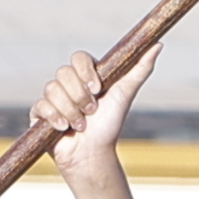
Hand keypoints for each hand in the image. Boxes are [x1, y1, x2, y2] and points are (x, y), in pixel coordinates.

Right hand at [27, 48, 147, 159]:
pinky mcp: (40, 114)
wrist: (94, 155)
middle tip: (91, 112)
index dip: (85, 71)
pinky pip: (40, 106)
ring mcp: (53, 98)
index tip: (98, 88)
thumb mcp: (125, 94)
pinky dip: (54, 117)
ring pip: (52, 90)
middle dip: (79, 96)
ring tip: (80, 125)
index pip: (79, 57)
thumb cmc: (110, 125)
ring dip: (70, 110)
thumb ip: (140, 69)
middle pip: (63, 73)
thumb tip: (158, 44)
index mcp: (86, 75)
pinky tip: (64, 128)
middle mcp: (68, 83)